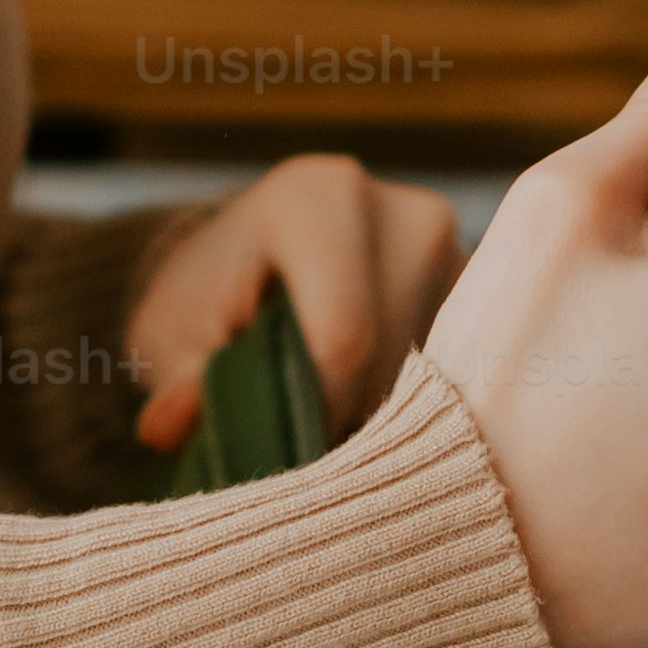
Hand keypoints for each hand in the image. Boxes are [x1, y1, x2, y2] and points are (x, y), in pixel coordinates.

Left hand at [119, 150, 467, 454]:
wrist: (256, 257)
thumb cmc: (208, 298)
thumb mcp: (170, 334)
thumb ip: (175, 379)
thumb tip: (168, 425)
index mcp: (320, 197)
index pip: (341, 338)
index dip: (316, 412)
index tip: (284, 451)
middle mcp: (404, 210)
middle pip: (396, 359)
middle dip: (352, 421)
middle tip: (305, 449)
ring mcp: (455, 245)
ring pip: (439, 373)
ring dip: (388, 417)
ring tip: (334, 421)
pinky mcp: (479, 285)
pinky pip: (461, 369)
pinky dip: (420, 405)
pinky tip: (377, 409)